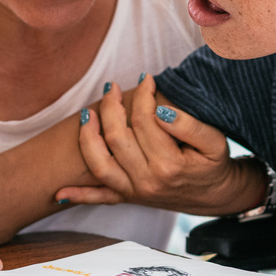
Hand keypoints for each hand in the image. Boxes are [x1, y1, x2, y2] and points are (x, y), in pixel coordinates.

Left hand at [61, 76, 264, 213]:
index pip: (145, 121)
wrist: (217, 196)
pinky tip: (58, 193)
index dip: (143, 95)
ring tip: (87, 113)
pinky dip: (78, 196)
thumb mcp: (214, 142)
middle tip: (111, 86)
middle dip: (110, 107)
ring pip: (99, 164)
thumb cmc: (215, 165)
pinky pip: (99, 198)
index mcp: (169, 165)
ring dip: (87, 137)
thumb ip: (189, 125)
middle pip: (117, 137)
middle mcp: (147, 181)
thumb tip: (160, 110)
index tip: (146, 78)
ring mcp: (135, 191)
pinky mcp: (129, 197)